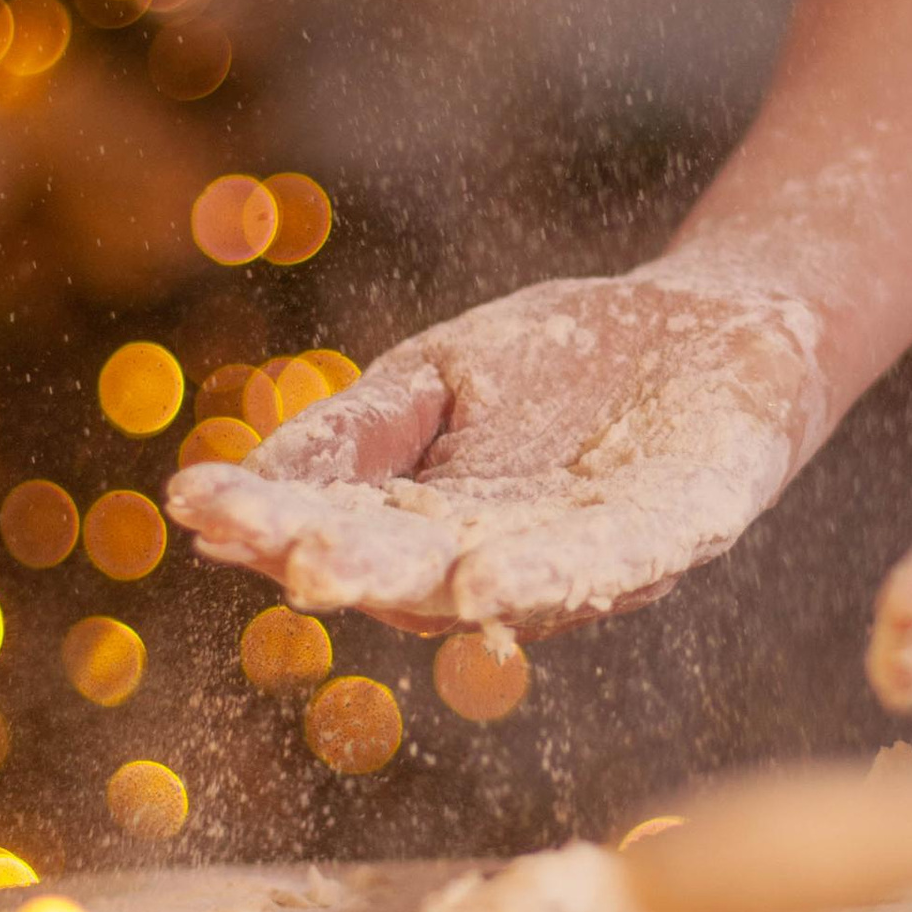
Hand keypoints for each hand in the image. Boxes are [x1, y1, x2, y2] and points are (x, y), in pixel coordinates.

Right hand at [165, 263, 827, 635]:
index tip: (196, 503)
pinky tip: (489, 574)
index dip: (270, 525)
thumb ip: (351, 435)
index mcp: (434, 533)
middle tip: (274, 555)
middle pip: (408, 579)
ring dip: (421, 586)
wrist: (714, 324)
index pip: (338, 534)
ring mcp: (589, 563)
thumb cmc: (566, 362)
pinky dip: (548, 575)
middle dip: (339, 566)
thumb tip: (224, 487)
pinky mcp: (677, 537)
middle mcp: (503, 567)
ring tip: (342, 571)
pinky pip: (608, 567)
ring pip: (495, 588)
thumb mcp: (435, 381)